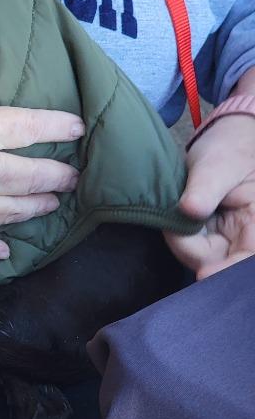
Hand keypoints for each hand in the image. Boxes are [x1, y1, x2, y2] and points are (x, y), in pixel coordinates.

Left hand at [164, 114, 254, 278]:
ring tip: (174, 216)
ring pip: (203, 260)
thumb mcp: (218, 163)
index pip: (248, 258)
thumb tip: (189, 209)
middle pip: (220, 264)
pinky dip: (182, 241)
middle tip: (172, 227)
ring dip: (184, 244)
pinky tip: (174, 226)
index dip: (228, 271)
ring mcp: (228, 240)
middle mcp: (246, 237)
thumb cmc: (229, 150)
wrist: (223, 143)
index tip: (204, 274)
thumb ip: (206, 187)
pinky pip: (194, 250)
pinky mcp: (210, 238)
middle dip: (192, 251)